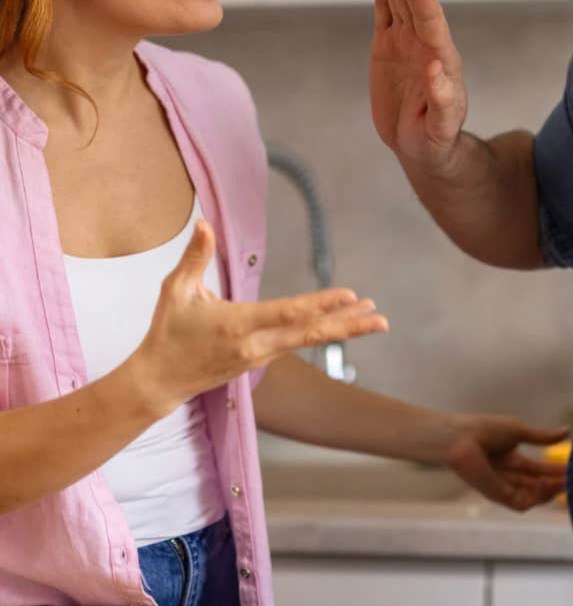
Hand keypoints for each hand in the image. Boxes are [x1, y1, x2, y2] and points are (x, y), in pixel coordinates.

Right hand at [132, 220, 387, 416]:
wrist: (159, 382)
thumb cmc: (167, 332)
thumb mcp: (174, 291)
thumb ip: (194, 258)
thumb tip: (203, 223)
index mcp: (237, 325)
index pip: (287, 313)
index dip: (320, 304)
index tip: (349, 295)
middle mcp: (255, 345)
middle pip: (310, 334)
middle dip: (348, 324)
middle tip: (381, 317)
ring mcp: (260, 357)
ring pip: (309, 340)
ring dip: (344, 329)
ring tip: (375, 319)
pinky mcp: (260, 361)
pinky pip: (298, 344)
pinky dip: (323, 334)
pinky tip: (344, 325)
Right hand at [370, 0, 467, 167]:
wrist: (424, 147)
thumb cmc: (436, 141)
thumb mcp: (441, 129)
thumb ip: (443, 101)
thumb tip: (436, 68)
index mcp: (440, 59)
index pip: (427, 16)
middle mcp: (425, 43)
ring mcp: (408, 43)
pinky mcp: (390, 48)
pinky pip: (386, 11)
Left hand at [441, 413, 569, 510]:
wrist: (461, 438)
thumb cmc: (483, 429)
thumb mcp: (519, 431)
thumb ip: (542, 436)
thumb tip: (568, 431)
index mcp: (511, 459)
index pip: (539, 469)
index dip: (556, 469)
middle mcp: (509, 476)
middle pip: (538, 485)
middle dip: (557, 482)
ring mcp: (504, 487)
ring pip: (534, 497)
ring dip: (550, 491)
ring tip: (565, 481)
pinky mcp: (499, 496)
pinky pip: (524, 502)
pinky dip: (537, 497)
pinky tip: (547, 485)